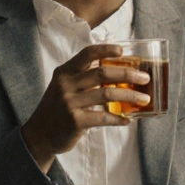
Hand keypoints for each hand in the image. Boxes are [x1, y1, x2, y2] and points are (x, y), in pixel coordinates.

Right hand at [21, 44, 149, 171]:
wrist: (40, 135)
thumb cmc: (58, 108)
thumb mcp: (64, 86)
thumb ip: (83, 76)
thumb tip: (116, 70)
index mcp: (64, 72)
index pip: (87, 54)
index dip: (105, 49)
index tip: (122, 50)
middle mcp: (66, 84)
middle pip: (102, 73)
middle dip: (127, 74)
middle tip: (144, 78)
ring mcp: (70, 103)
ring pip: (106, 94)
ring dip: (129, 96)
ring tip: (144, 99)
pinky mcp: (75, 121)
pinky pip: (103, 117)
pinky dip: (118, 118)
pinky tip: (128, 120)